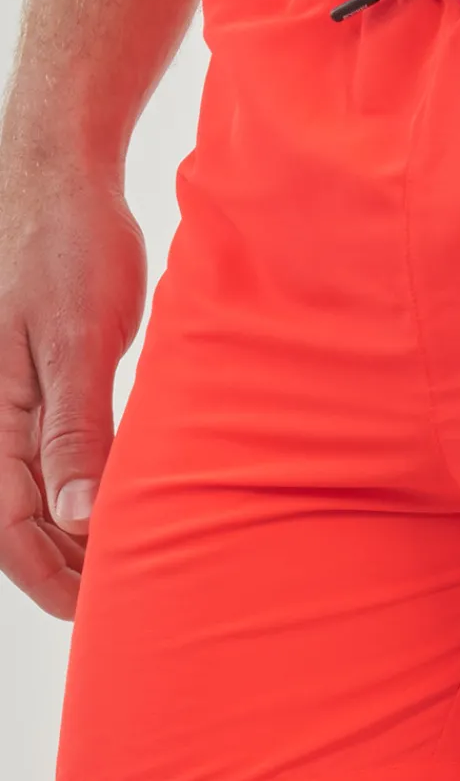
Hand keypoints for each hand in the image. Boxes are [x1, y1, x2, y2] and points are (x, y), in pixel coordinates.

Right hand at [0, 144, 145, 616]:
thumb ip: (75, 430)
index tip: (102, 609)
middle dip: (62, 565)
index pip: (6, 527)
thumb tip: (78, 520)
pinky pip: (42, 452)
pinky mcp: (31, 378)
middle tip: (127, 594)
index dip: (51, 579)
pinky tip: (115, 496)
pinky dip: (76, 486)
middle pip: (13, 519)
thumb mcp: (78, 337)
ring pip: (29, 490)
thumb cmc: (65, 242)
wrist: (57, 171)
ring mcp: (7, 396)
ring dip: (69, 531)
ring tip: (125, 555)